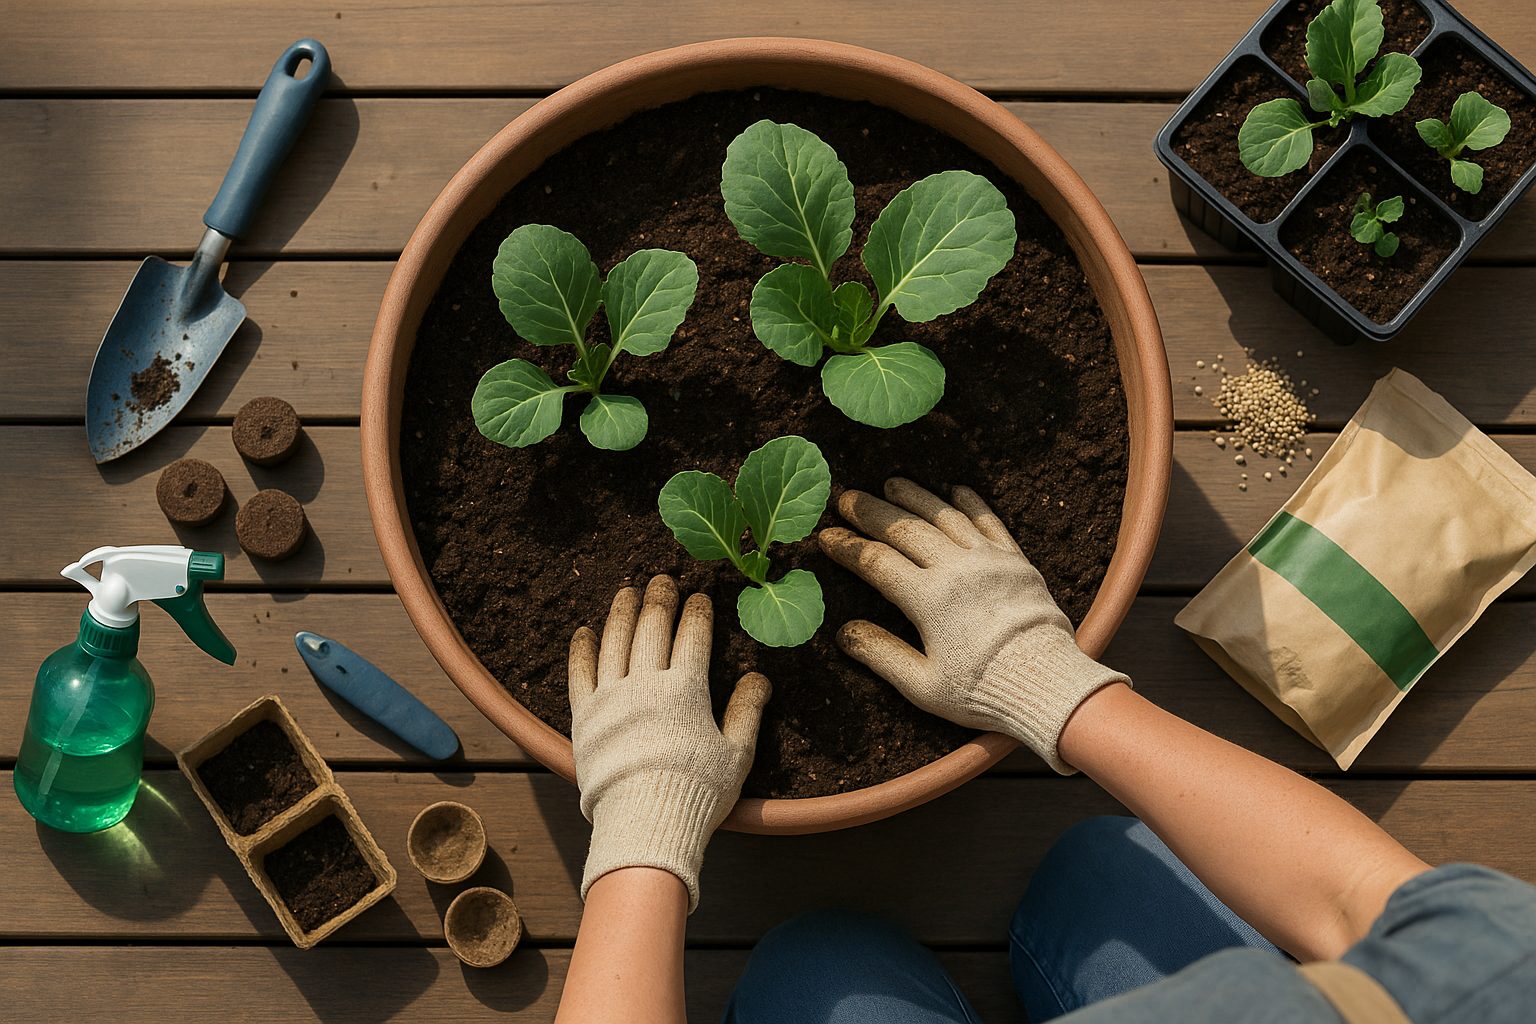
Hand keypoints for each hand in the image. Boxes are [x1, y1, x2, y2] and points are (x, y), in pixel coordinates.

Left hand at [568, 575, 770, 910]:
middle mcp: (645, 684)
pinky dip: (582, 648)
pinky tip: (585, 631)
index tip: (699, 596)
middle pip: (651, 628)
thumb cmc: (697, 792)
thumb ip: (747, 711)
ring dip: (622, 611)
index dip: (697, 611)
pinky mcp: (584, 717)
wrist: (644, 824)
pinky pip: (580, 673)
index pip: (693, 636)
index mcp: (685, 689)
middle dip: (659, 598)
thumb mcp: (736, 754)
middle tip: (662, 579)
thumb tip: (760, 677)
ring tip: (627, 591)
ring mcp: (611, 698)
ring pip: (614, 641)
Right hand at [818, 478, 1126, 773]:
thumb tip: (844, 632)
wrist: (1047, 684)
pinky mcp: (1016, 562)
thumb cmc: (982, 691)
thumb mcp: (922, 686)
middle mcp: (956, 570)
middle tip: (847, 497)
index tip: (826, 536)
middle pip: (905, 529)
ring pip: (944, 517)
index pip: (876, 562)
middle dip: (872, 511)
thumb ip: (881, 655)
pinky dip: (970, 503)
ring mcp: (988, 561)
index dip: (848, 547)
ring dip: (915, 496)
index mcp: (928, 600)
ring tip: (891, 483)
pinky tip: (955, 490)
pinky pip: (989, 522)